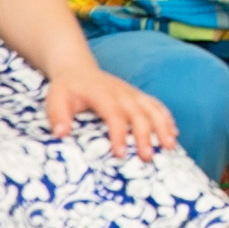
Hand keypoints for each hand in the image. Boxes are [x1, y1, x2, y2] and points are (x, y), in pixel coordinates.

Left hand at [44, 58, 178, 160]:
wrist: (79, 69)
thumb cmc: (66, 89)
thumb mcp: (55, 99)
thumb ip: (57, 115)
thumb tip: (61, 133)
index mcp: (103, 94)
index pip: (114, 115)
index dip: (119, 134)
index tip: (121, 154)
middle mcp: (123, 93)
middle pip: (139, 114)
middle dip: (145, 136)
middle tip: (147, 158)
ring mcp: (133, 94)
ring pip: (153, 109)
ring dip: (163, 127)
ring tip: (170, 146)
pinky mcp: (139, 96)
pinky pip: (157, 106)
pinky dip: (167, 119)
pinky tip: (173, 134)